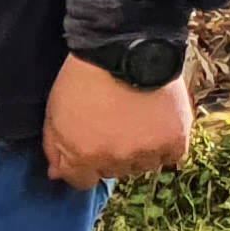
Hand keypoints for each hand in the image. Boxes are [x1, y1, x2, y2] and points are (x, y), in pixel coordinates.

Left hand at [44, 55, 191, 188]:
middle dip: (109, 153)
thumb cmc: (85, 77)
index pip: (81, 182)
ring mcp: (147, 153)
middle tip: (112, 122)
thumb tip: (57, 174)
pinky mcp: (175, 141)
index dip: (83, 165)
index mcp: (83, 156)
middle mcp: (116, 161)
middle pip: (112, 172)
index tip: (88, 147)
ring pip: (142, 166)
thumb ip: (54, 147)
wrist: (126, 48)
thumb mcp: (55, 111)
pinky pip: (171, 157)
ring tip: (135, 118)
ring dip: (138, 150)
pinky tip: (156, 123)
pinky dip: (165, 144)